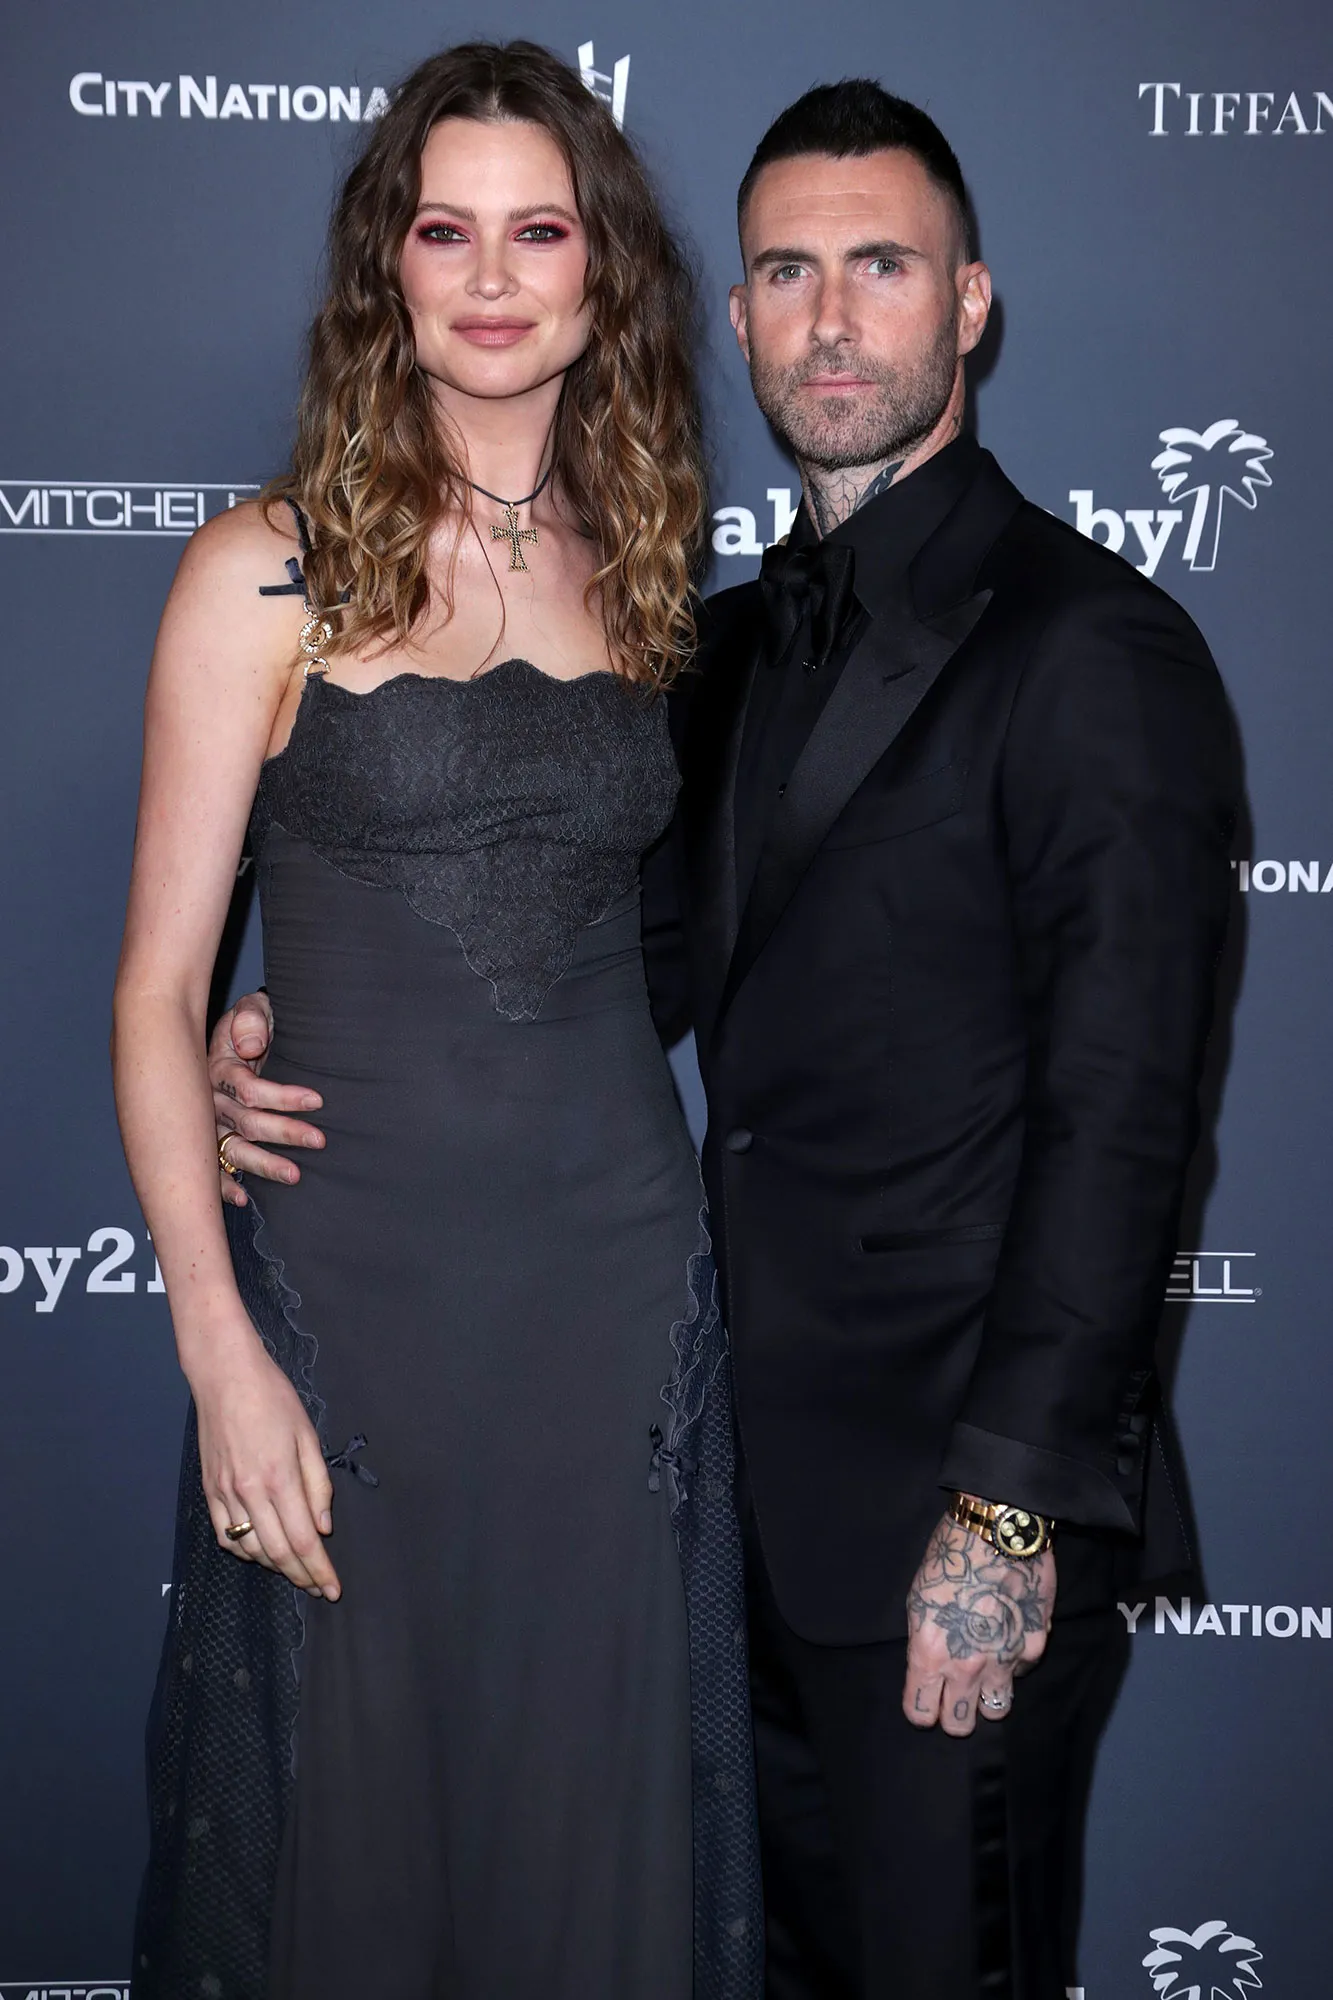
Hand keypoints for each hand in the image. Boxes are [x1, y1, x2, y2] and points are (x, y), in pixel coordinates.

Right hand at [193, 1325, 339, 1598]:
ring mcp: (225, 1494)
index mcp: (279, 1478)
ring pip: (250, 1549)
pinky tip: (259, 1550)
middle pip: (278, 1553)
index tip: (333, 1589)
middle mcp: (249, 1493)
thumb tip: (323, 1527)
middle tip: (318, 1587)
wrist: (224, 1376)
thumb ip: (317, 1484)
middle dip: (301, 1576)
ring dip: (275, 1566)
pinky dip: (244, 1551)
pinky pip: (225, 1536)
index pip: (303, 1540)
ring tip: (295, 1569)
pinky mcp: (208, 1491)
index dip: (319, 1570)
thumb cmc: (272, 1397)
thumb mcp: (307, 1434)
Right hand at [210, 991, 324, 1206]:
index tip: (317, 1100)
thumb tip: (251, 1046)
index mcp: (219, 1067)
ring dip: (262, 1164)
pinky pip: (212, 1165)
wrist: (238, 1033)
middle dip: (284, 1132)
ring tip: (294, 1175)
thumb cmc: (252, 1022)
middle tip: (319, 1139)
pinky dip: (222, 1184)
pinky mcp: (209, 1137)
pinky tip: (241, 1198)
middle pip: (246, 1122)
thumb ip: (252, 1018)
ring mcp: (209, 1121)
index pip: (250, 1089)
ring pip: (233, 1148)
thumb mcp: (253, 1008)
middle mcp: (210, 1098)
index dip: (283, 1096)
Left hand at [903, 1513, 1054, 1735]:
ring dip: (988, 1697)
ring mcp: (1005, 1660)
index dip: (921, 1710)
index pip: (920, 1713)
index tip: (926, 1699)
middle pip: (959, 1724)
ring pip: (996, 1710)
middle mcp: (968, 1666)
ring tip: (985, 1674)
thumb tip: (930, 1666)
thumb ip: (923, 1642)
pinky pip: (1022, 1672)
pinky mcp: (1034, 1646)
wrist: (997, 1529)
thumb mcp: (917, 1600)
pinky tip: (1008, 1638)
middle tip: (955, 1693)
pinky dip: (1015, 1663)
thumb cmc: (950, 1558)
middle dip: (954, 1713)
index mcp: (931, 1654)